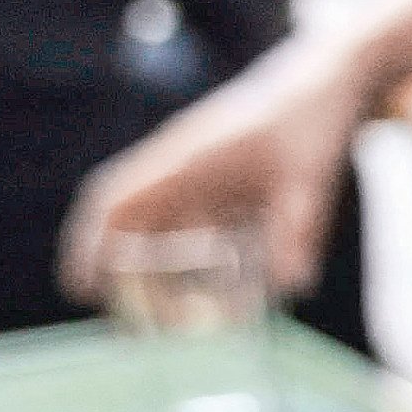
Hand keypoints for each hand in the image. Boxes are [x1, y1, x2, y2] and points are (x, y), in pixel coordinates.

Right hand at [62, 36, 370, 298]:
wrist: (330, 78)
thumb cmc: (312, 122)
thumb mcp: (309, 177)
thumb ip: (298, 229)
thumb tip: (293, 286)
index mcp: (184, 162)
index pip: (114, 205)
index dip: (89, 247)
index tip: (82, 292)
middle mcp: (183, 168)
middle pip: (132, 230)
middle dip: (129, 280)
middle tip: (140, 333)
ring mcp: (203, 175)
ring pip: (165, 234)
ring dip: (167, 276)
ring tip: (182, 325)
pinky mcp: (227, 181)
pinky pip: (199, 228)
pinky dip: (203, 262)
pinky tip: (231, 298)